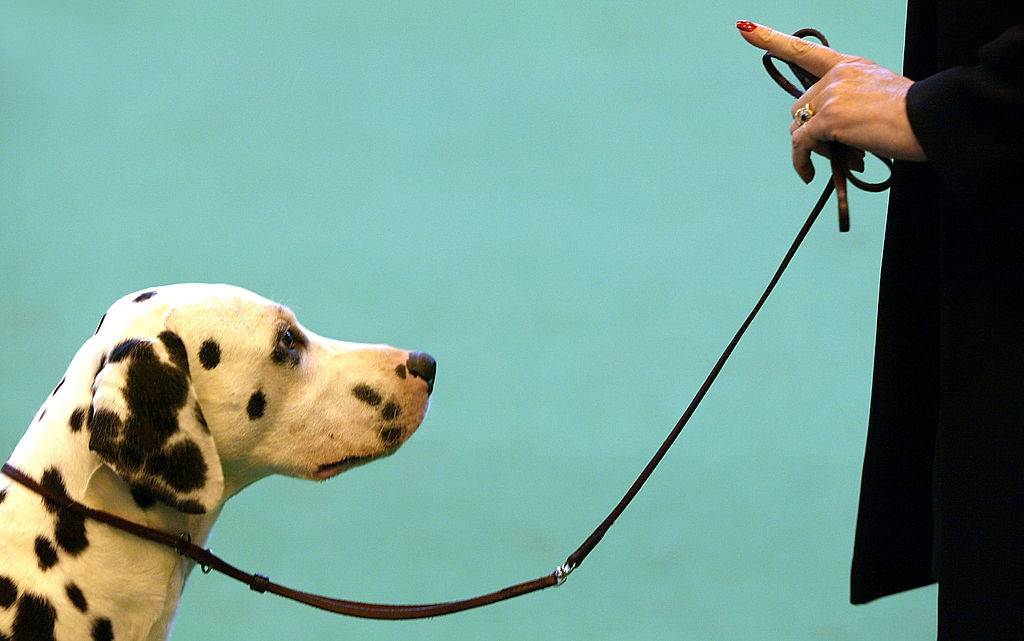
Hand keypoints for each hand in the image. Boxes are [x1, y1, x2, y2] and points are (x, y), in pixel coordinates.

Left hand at [736, 20, 925, 182]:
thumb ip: (850, 103)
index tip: (746, 29)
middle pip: (801, 108)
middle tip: (841, 151)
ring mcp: (831, 96)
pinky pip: (801, 144)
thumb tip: (827, 133)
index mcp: (849, 66)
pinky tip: (809, 175)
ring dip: (814, 150)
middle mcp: (836, 76)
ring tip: (847, 160)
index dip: (771, 39)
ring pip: (800, 128)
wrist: (929, 121)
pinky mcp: (829, 119)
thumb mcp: (879, 98)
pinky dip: (801, 162)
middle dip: (813, 133)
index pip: (804, 50)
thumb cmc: (912, 117)